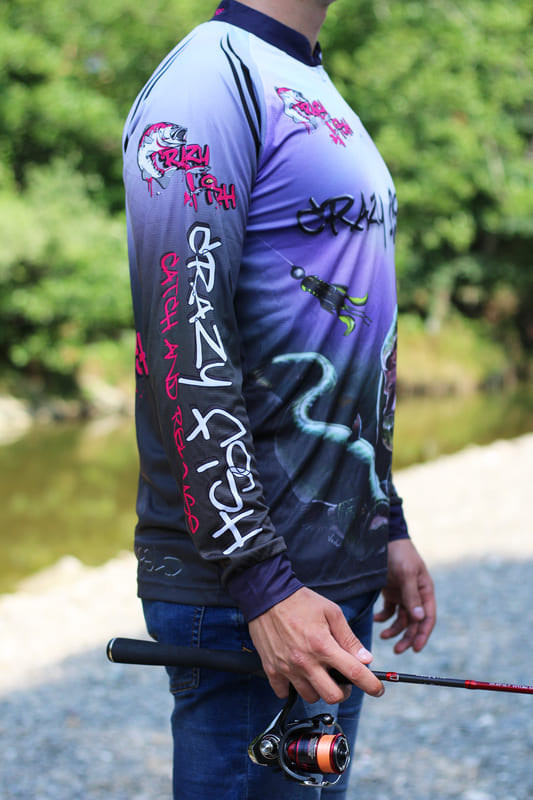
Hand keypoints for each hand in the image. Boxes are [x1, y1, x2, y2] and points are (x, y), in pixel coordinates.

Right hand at [248, 586, 383, 703]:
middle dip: (343, 691)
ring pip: (310, 697)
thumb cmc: (300, 601)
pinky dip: (292, 687)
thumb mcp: (331, 612)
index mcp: (323, 645)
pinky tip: (297, 674)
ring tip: (318, 673)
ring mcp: (287, 668)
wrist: (267, 595)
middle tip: (342, 680)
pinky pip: (284, 693)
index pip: (354, 673)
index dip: (371, 685)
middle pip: (333, 696)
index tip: (378, 690)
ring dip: (318, 689)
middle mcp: (306, 661)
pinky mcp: (271, 669)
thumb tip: (365, 659)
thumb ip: (349, 638)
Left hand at [374, 538, 435, 653]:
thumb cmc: (400, 554)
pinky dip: (383, 617)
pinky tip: (376, 619)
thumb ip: (412, 596)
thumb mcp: (406, 573)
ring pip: (401, 619)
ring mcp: (403, 595)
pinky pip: (389, 611)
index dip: (423, 634)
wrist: (385, 539)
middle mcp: (416, 596)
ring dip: (394, 629)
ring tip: (383, 636)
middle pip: (414, 622)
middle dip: (407, 637)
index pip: (427, 618)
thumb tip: (419, 618)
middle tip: (397, 650)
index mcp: (425, 591)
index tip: (416, 649)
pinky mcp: (391, 592)